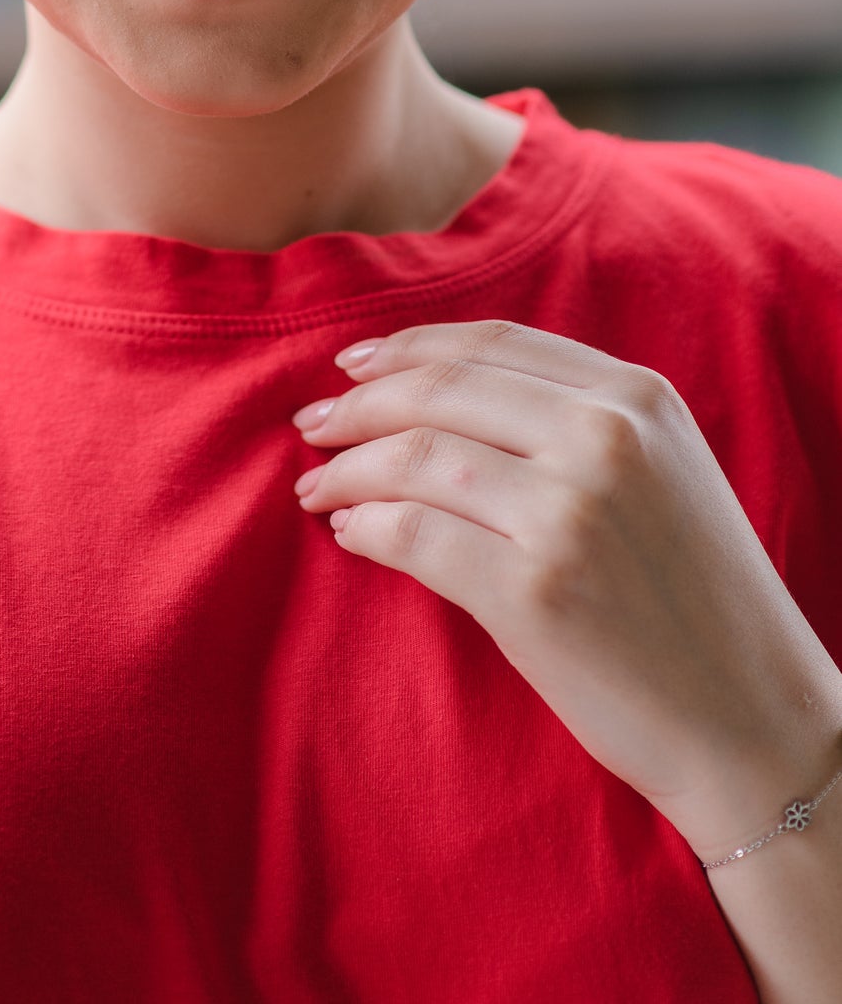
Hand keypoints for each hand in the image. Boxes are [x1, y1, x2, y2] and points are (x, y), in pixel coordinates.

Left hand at [292, 319, 841, 859]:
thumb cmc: (696, 598)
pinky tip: (353, 534)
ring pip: (414, 457)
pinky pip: (413, 536)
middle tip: (310, 425)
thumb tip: (435, 386)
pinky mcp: (533, 591)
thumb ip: (576, 416)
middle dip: (358, 404)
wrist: (756, 724)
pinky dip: (368, 529)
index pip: (491, 343)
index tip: (351, 366)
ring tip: (317, 487)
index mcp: (636, 397)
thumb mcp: (662, 470)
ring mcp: (568, 512)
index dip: (406, 348)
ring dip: (348, 469)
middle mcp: (604, 439)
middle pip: (439, 390)